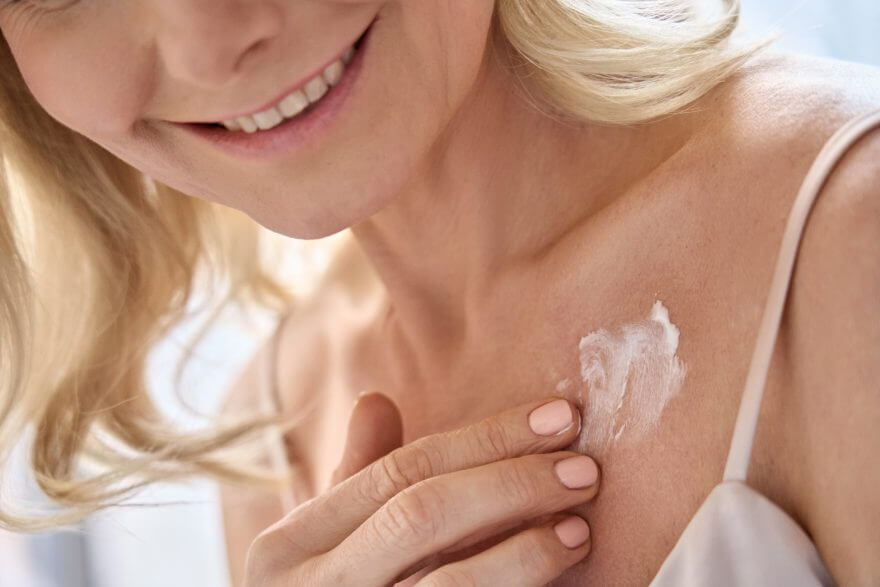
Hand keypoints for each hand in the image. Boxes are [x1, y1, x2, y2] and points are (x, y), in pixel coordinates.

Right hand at [244, 393, 598, 585]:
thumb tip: (374, 399)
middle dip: (510, 482)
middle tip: (583, 469)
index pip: (399, 471)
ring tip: (578, 527)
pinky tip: (555, 574)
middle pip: (422, 513)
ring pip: (448, 583)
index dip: (485, 438)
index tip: (555, 417)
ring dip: (524, 549)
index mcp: (289, 545)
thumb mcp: (325, 546)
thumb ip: (356, 479)